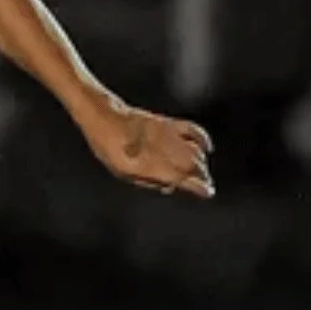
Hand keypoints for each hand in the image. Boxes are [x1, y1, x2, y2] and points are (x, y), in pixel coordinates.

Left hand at [84, 102, 214, 198]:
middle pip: (192, 164)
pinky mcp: (166, 122)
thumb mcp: (123, 172)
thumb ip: (148, 180)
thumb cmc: (109, 149)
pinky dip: (202, 139)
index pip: (180, 177)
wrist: (103, 117)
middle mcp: (159, 149)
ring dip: (201, 162)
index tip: (207, 192)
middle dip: (202, 176)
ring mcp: (165, 134)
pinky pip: (191, 129)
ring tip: (201, 172)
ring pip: (194, 149)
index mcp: (147, 165)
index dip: (197, 186)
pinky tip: (206, 148)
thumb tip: (171, 186)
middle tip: (204, 185)